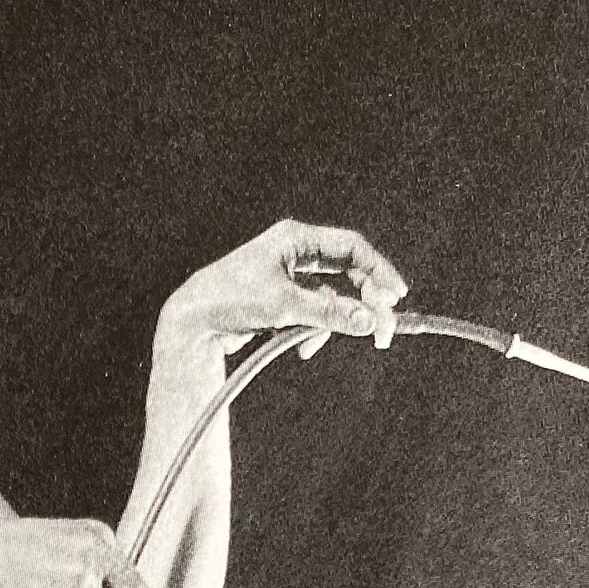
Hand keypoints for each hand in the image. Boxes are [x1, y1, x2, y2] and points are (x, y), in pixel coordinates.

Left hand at [161, 218, 408, 362]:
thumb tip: (368, 321)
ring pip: (330, 298)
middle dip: (363, 302)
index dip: (378, 271)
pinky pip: (312, 313)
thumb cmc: (231, 301)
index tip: (396, 296)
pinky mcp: (280, 301)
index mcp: (296, 239)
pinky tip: (302, 348)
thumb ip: (328, 313)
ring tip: (318, 345)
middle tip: (381, 331)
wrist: (192, 321)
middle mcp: (294, 252)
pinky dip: (313, 330)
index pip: (352, 248)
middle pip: (346, 273)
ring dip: (333, 322)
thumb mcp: (283, 307)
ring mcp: (288, 276)